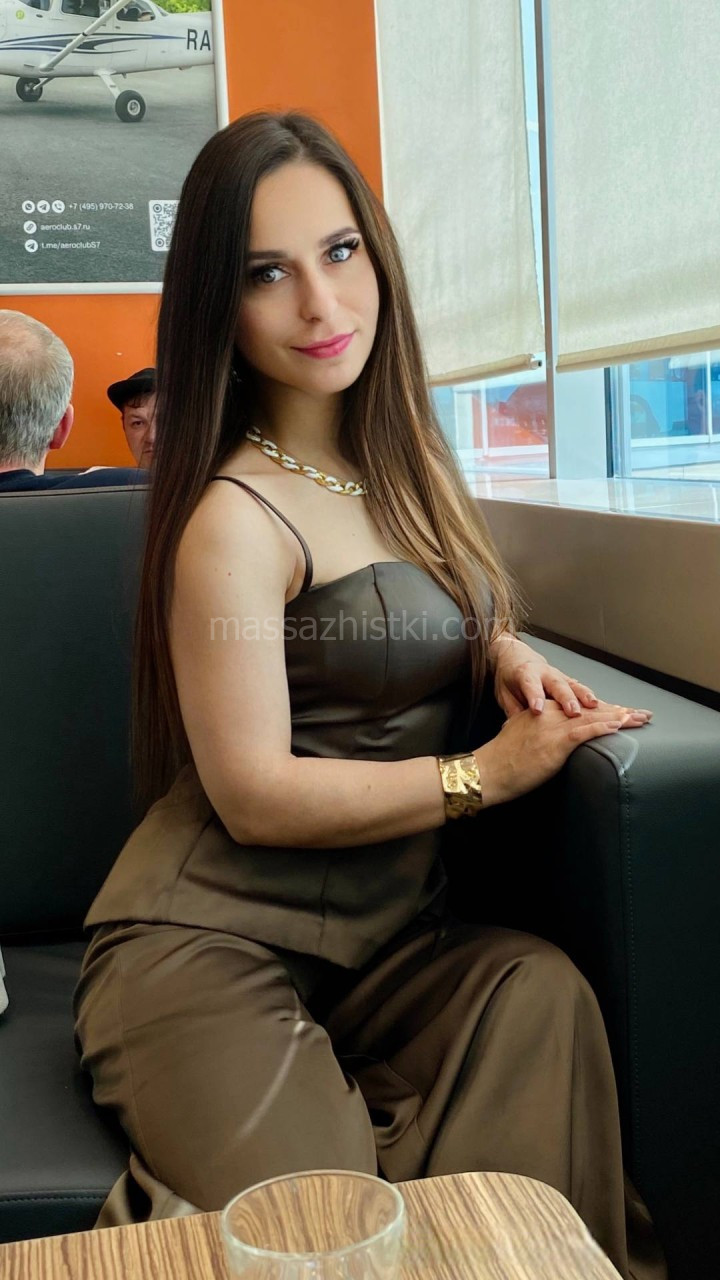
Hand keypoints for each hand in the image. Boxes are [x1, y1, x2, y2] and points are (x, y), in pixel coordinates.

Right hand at [474, 698, 649, 807]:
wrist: (489, 770)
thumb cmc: (500, 760)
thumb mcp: (518, 736)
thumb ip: (532, 730)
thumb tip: (541, 738)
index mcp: (543, 712)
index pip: (579, 709)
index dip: (603, 710)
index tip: (621, 711)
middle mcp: (551, 715)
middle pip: (591, 710)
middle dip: (619, 711)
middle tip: (641, 713)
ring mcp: (554, 727)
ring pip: (593, 717)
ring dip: (620, 717)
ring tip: (640, 717)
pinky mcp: (556, 742)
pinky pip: (585, 732)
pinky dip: (604, 727)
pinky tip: (620, 725)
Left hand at [492, 635, 651, 722]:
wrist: (518, 657)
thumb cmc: (510, 678)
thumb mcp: (503, 692)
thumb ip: (512, 707)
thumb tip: (513, 724)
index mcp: (526, 674)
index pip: (530, 685)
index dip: (534, 696)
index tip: (537, 709)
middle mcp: (548, 674)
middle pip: (559, 686)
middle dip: (568, 699)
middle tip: (573, 712)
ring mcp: (562, 678)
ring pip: (578, 688)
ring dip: (589, 699)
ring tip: (601, 709)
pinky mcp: (573, 685)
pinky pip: (589, 695)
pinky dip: (602, 703)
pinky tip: (620, 712)